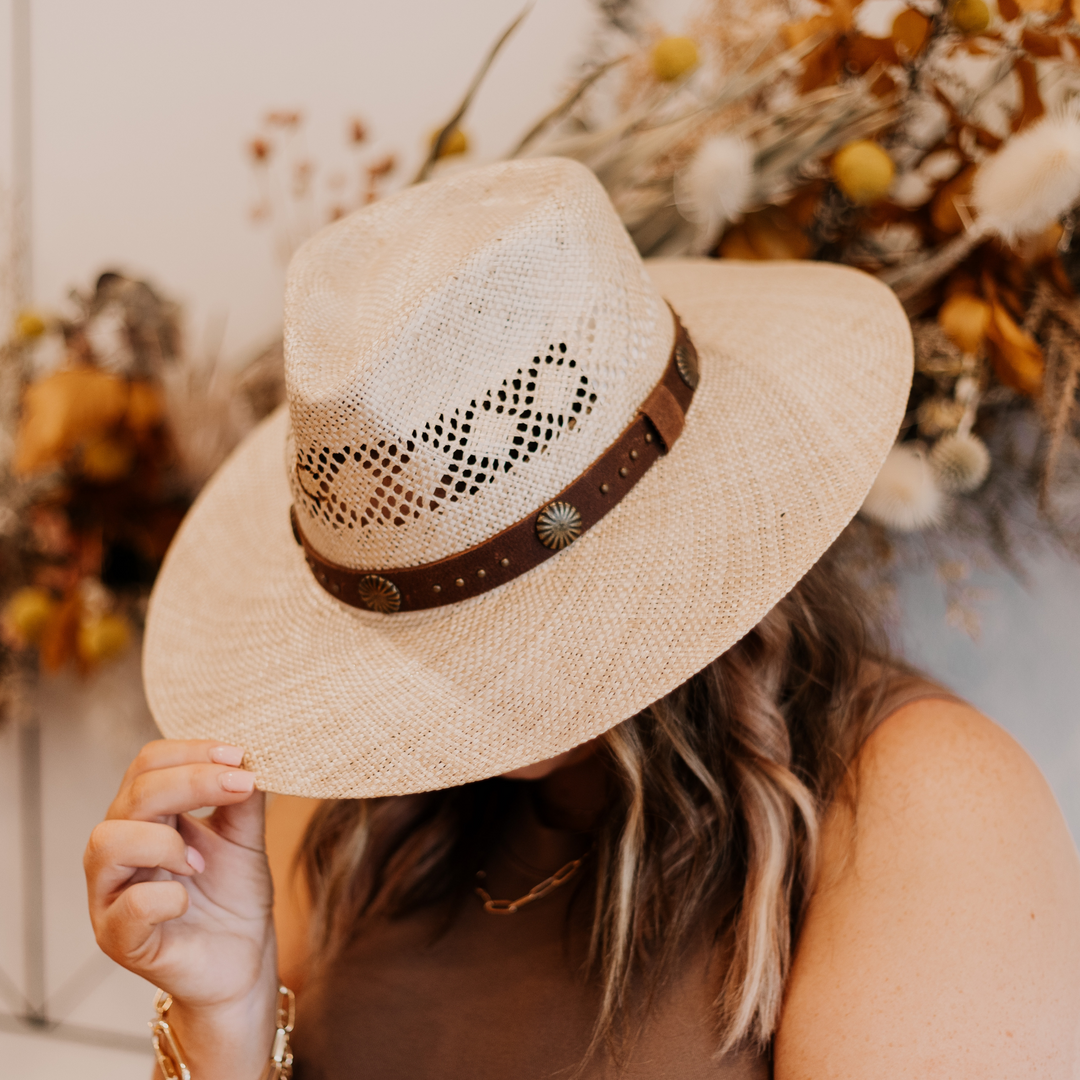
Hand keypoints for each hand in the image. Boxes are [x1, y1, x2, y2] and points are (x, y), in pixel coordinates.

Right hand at [84, 739, 278, 1076]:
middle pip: (134, 794)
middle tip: (240, 785)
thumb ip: (242, 800)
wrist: (243, 962)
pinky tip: (187, 898)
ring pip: (108, 842)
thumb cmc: (234, 897)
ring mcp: (112, 895)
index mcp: (147, 818)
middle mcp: (120, 850)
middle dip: (191, 781)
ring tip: (201, 861)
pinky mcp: (120, 939)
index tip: (239, 756)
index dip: (190, 752)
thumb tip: (246, 758)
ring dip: (163, 841)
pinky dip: (161, 896)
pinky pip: (124, 907)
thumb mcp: (245, 838)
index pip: (147, 765)